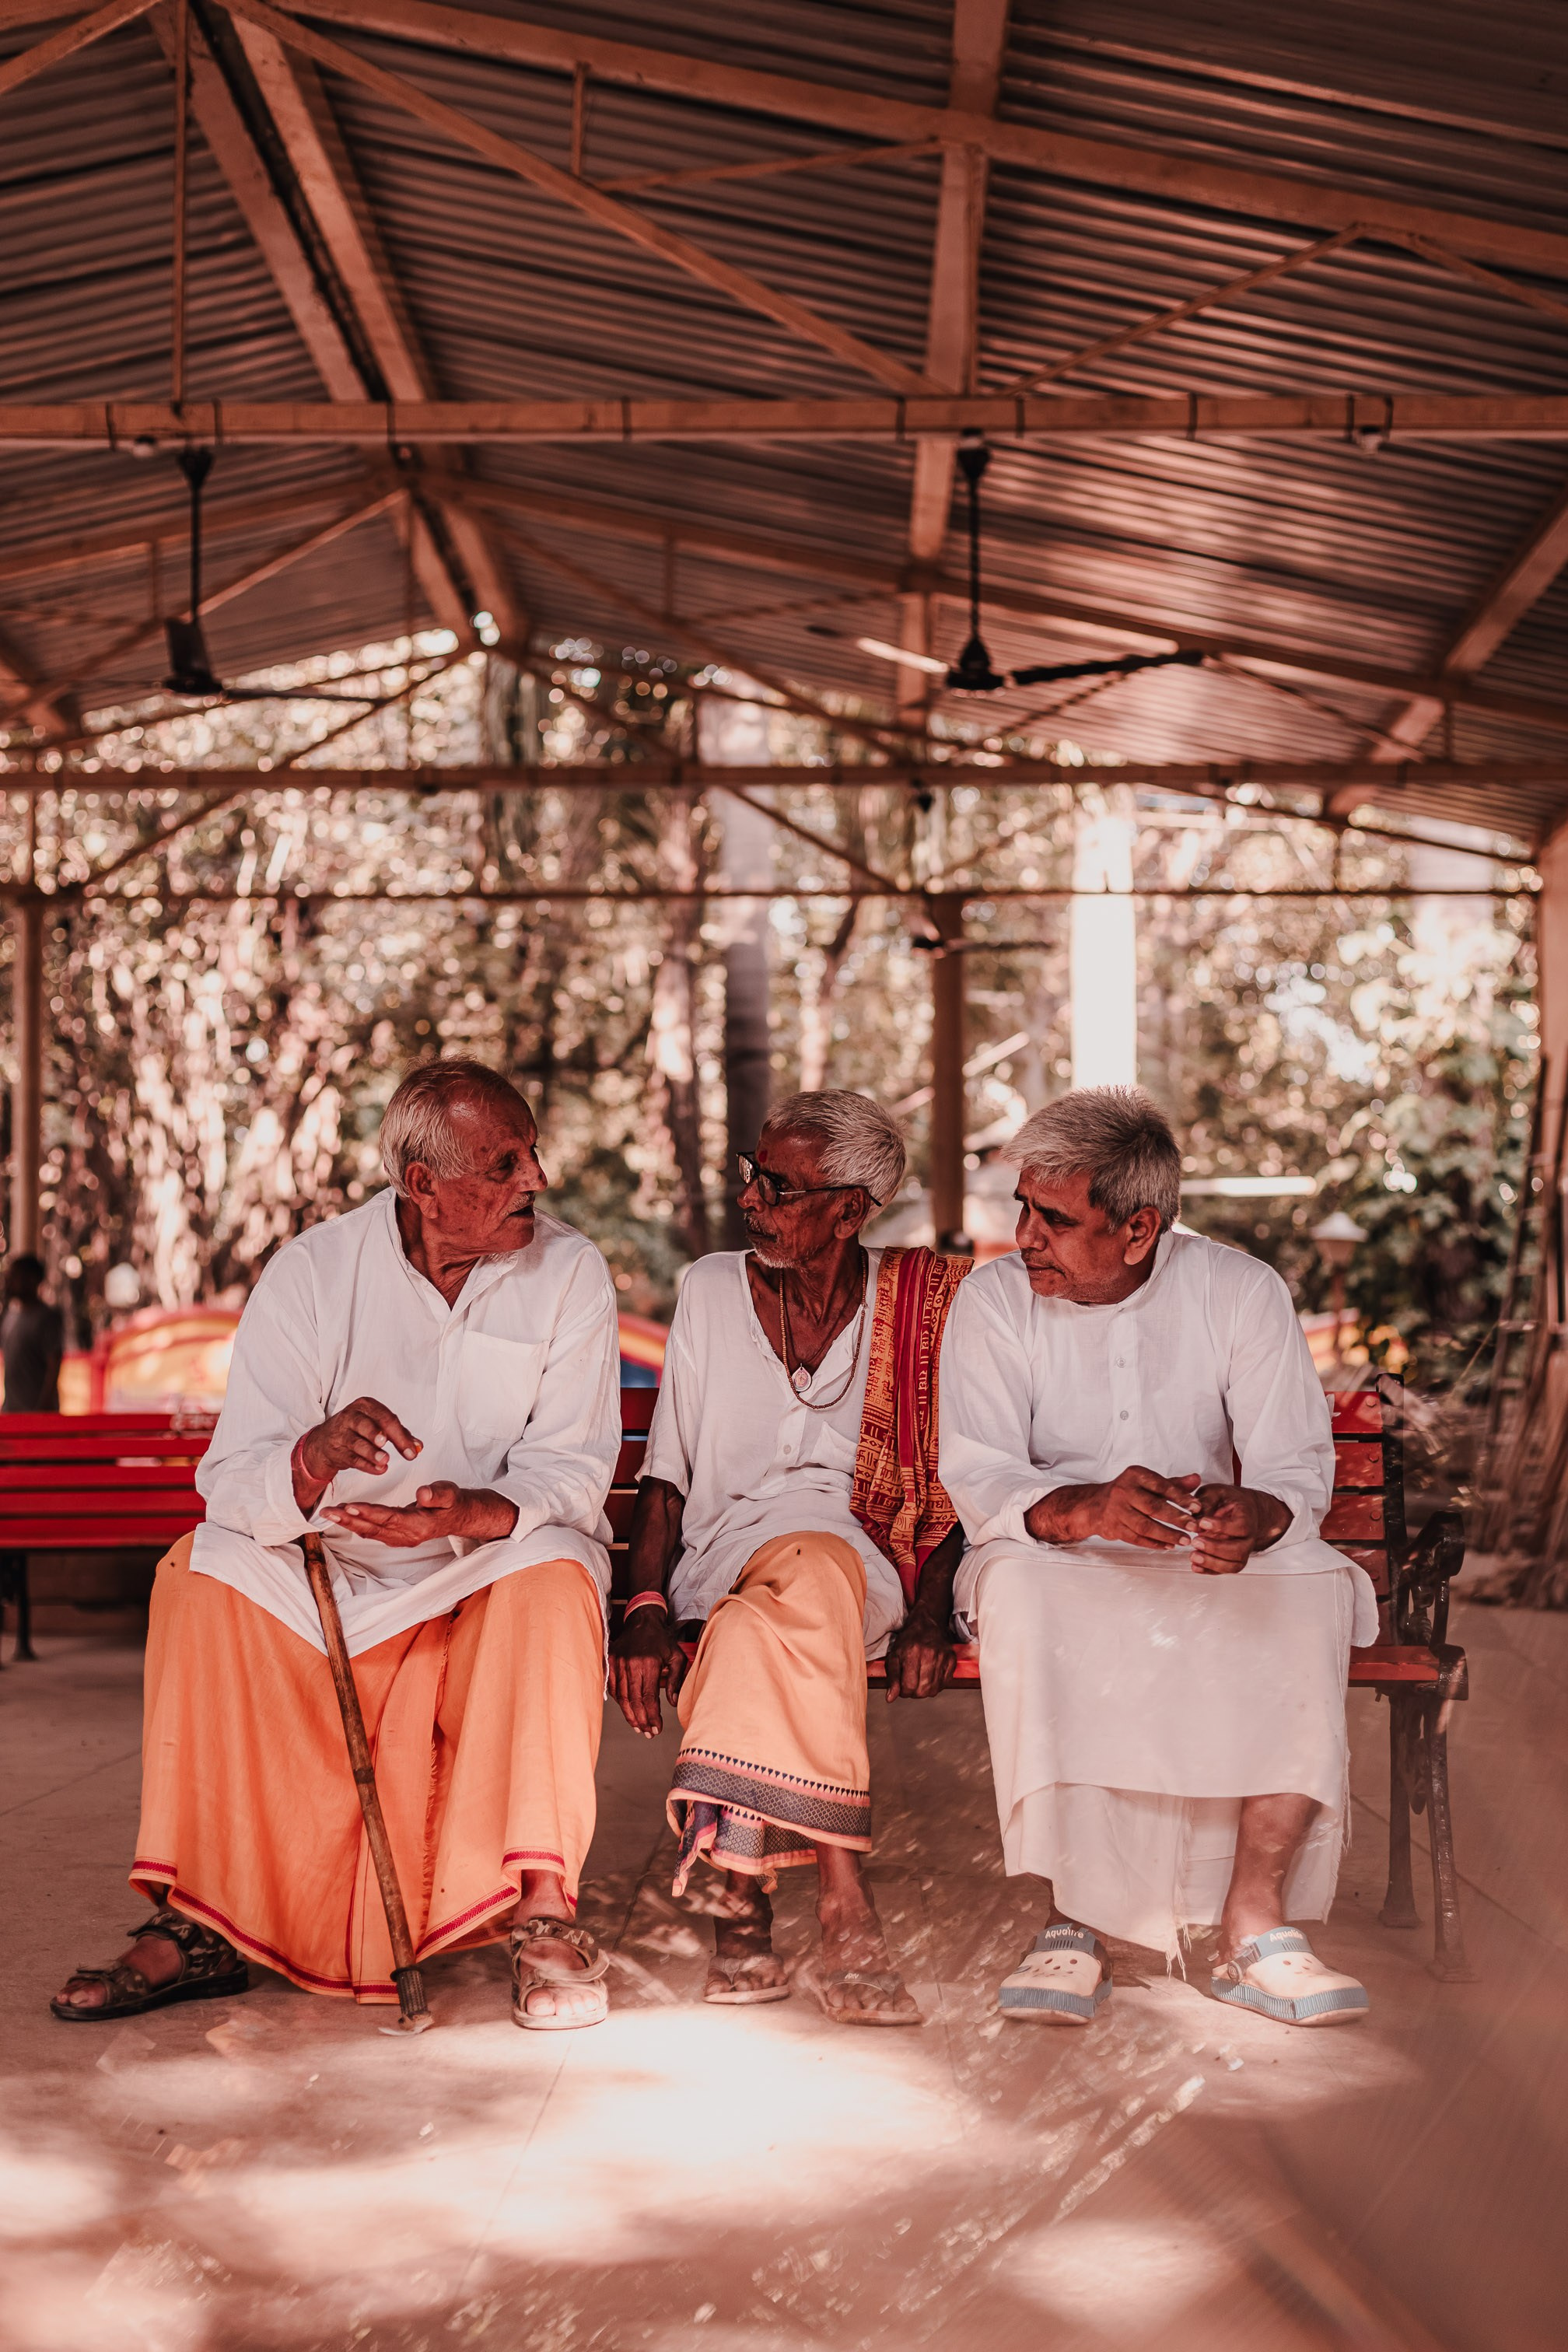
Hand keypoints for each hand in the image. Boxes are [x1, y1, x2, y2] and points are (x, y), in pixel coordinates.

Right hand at [293, 1396, 420, 1507]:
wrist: (324, 1441)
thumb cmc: (357, 1429)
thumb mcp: (377, 1424)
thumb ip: (399, 1434)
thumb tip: (418, 1446)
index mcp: (365, 1406)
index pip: (385, 1418)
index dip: (400, 1435)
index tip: (412, 1451)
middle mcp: (351, 1416)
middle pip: (367, 1425)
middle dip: (379, 1435)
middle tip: (387, 1443)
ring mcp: (341, 1434)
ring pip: (357, 1442)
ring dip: (371, 1452)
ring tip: (384, 1461)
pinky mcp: (336, 1451)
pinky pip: (351, 1458)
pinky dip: (365, 1465)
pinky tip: (378, 1470)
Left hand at [320, 1482, 517, 1547]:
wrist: (460, 1516)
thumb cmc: (454, 1501)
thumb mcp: (450, 1492)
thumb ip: (437, 1493)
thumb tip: (422, 1493)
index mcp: (418, 1525)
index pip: (389, 1518)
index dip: (368, 1512)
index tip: (349, 1506)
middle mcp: (406, 1535)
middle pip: (373, 1527)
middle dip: (348, 1519)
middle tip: (327, 1512)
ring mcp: (401, 1538)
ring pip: (370, 1531)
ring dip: (349, 1523)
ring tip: (329, 1514)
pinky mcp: (397, 1535)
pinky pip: (373, 1532)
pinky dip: (357, 1524)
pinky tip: (345, 1517)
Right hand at [609, 1606, 686, 1737]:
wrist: (642, 1621)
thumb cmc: (662, 1640)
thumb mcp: (677, 1657)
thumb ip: (676, 1680)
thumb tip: (673, 1702)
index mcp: (649, 1663)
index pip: (649, 1698)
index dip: (652, 1717)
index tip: (657, 1728)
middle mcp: (631, 1664)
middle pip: (634, 1701)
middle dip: (641, 1721)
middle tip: (648, 1733)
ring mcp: (618, 1663)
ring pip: (621, 1698)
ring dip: (630, 1715)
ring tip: (639, 1727)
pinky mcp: (610, 1662)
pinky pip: (613, 1688)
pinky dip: (620, 1703)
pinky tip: (629, 1711)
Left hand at [883, 1608, 956, 1701]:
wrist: (927, 1624)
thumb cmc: (909, 1640)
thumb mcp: (894, 1656)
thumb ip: (892, 1678)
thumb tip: (890, 1698)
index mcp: (912, 1653)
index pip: (908, 1687)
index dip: (903, 1691)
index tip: (902, 1686)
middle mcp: (929, 1655)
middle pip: (922, 1691)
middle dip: (913, 1692)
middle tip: (910, 1683)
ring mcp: (943, 1657)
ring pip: (933, 1690)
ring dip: (924, 1690)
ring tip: (920, 1679)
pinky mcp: (952, 1660)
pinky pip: (944, 1684)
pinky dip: (936, 1685)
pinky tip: (930, 1676)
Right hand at [1027, 1465, 1200, 1548]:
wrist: (1095, 1505)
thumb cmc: (1128, 1492)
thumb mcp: (1148, 1482)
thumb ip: (1173, 1483)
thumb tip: (1196, 1480)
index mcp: (1134, 1475)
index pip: (1161, 1485)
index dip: (1180, 1497)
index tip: (1197, 1507)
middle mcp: (1123, 1491)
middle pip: (1153, 1507)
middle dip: (1176, 1518)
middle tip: (1194, 1527)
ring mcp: (1117, 1511)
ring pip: (1145, 1526)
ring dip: (1167, 1534)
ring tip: (1184, 1540)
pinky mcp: (1114, 1528)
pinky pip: (1137, 1538)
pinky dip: (1154, 1543)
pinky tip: (1168, 1546)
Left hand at [1189, 1484, 1290, 1573]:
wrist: (1245, 1510)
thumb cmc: (1229, 1500)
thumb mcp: (1216, 1492)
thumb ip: (1206, 1501)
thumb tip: (1194, 1515)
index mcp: (1246, 1517)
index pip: (1240, 1526)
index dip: (1221, 1526)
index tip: (1203, 1522)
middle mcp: (1248, 1537)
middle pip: (1238, 1549)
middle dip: (1215, 1548)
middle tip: (1196, 1541)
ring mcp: (1243, 1550)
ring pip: (1233, 1564)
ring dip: (1212, 1563)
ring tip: (1193, 1556)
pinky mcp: (1234, 1559)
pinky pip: (1226, 1570)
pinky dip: (1210, 1571)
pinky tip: (1195, 1566)